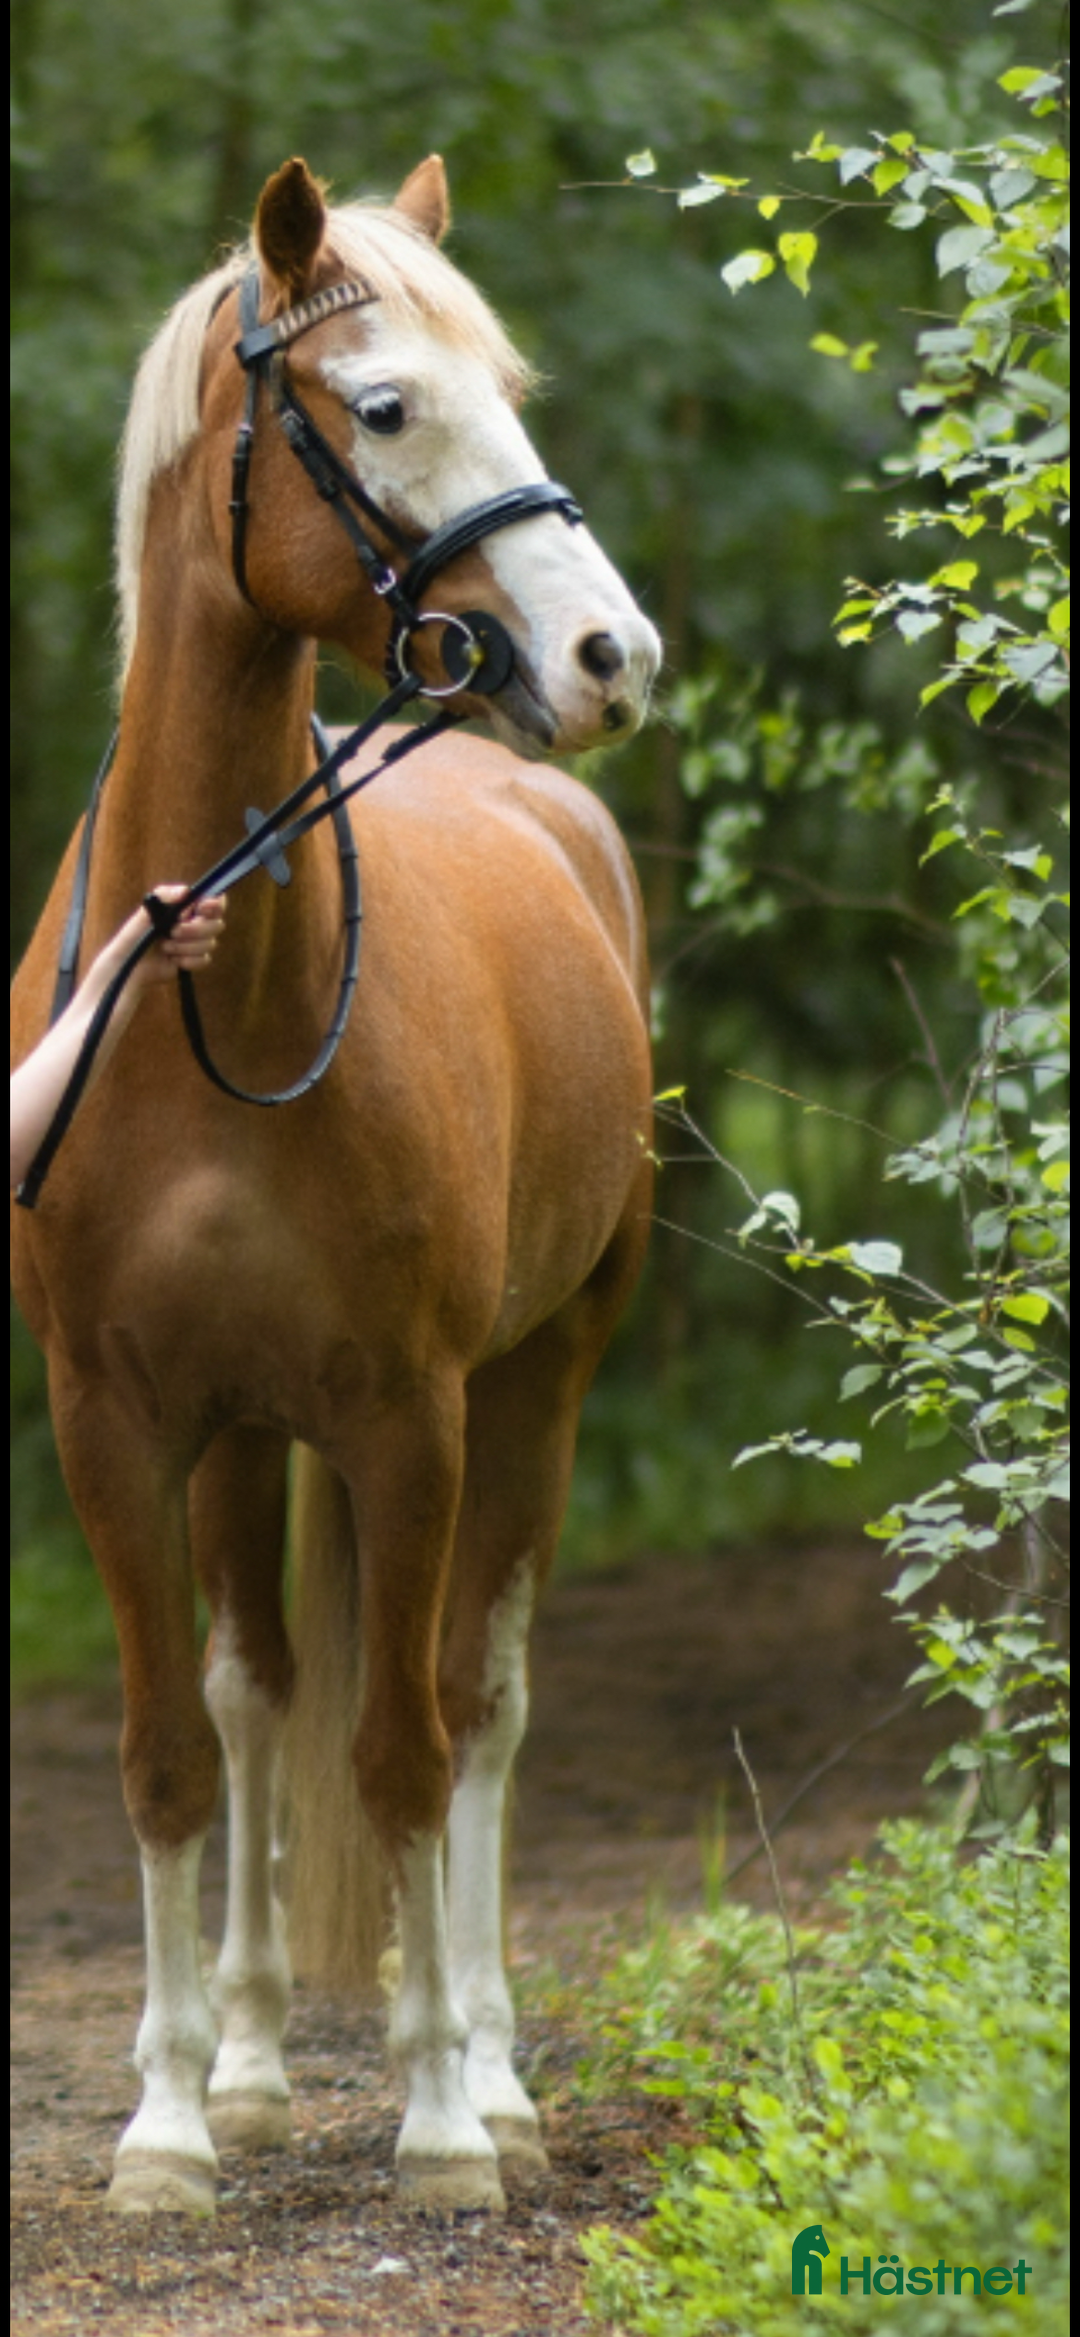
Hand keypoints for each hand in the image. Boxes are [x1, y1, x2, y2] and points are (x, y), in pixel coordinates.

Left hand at [95, 888, 226, 994]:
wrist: (130, 963)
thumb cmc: (136, 933)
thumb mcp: (147, 909)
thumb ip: (165, 895)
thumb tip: (186, 892)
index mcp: (188, 907)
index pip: (216, 901)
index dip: (215, 905)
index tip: (202, 909)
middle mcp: (196, 923)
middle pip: (216, 924)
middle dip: (194, 930)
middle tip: (172, 932)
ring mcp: (196, 942)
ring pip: (210, 944)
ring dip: (185, 947)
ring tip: (165, 947)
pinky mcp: (194, 960)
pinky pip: (204, 960)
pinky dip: (188, 960)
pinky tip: (173, 959)